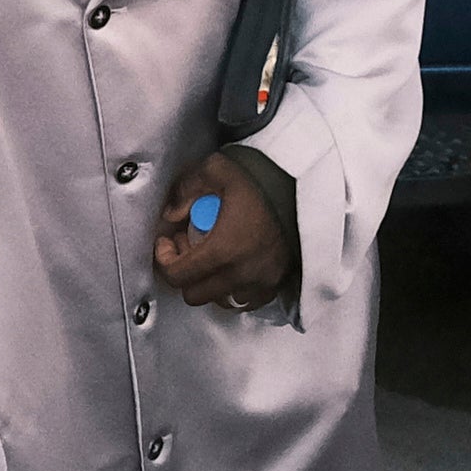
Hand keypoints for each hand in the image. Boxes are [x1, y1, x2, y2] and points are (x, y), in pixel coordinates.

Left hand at [152, 147, 296, 313]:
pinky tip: (234, 265)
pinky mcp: (277, 282)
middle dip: (184, 272)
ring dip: (209, 282)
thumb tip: (172, 214)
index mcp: (223, 250)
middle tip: (188, 246)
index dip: (164, 259)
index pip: (177, 276)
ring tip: (212, 256)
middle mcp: (241, 273)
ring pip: (220, 299)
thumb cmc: (263, 177)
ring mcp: (261, 281)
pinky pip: (247, 300)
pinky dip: (234, 287)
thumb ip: (185, 191)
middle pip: (195, 294)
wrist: (306, 184)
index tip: (167, 242)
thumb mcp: (216, 170)